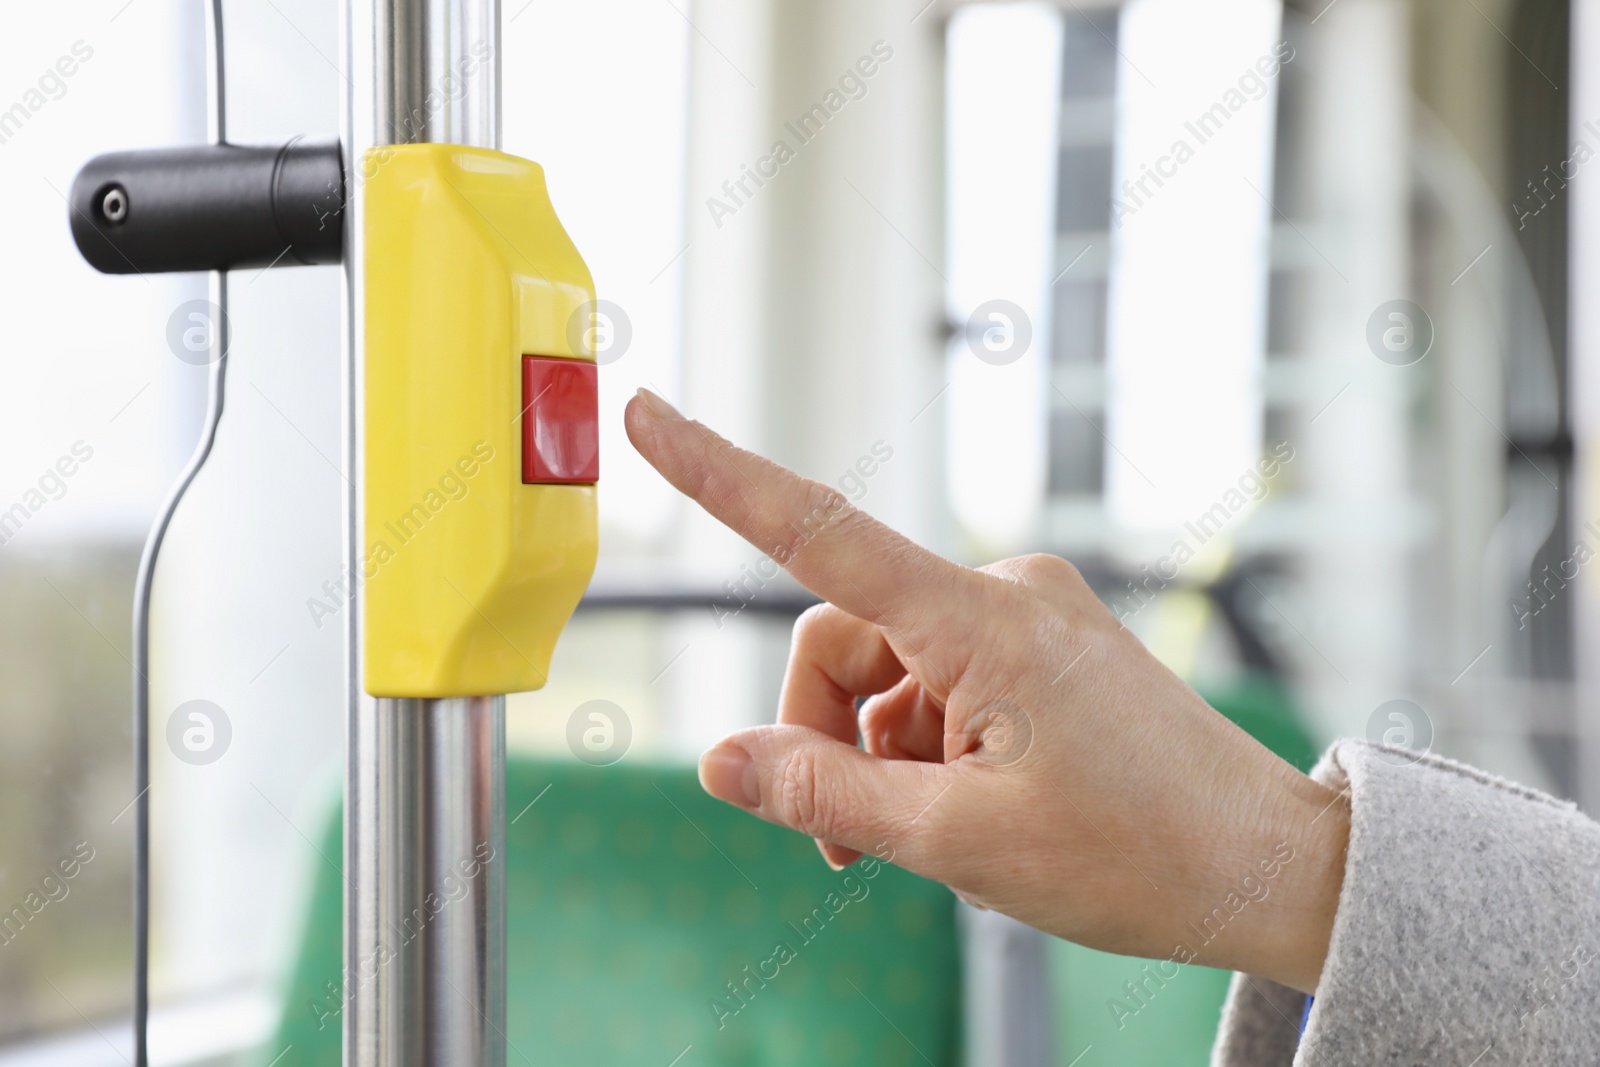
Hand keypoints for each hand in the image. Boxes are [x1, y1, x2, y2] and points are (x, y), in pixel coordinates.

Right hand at [624, 388, 1348, 993]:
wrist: (1264, 867)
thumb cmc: (1135, 856)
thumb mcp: (958, 842)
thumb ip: (825, 795)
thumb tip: (721, 761)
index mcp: (980, 621)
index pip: (817, 533)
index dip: (718, 474)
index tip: (648, 416)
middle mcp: (1003, 593)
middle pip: (844, 637)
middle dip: (825, 736)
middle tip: (845, 845)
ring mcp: (1029, 616)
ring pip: (890, 669)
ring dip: (876, 753)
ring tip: (927, 838)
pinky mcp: (1045, 646)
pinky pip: (941, 679)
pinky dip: (923, 744)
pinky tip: (962, 809)